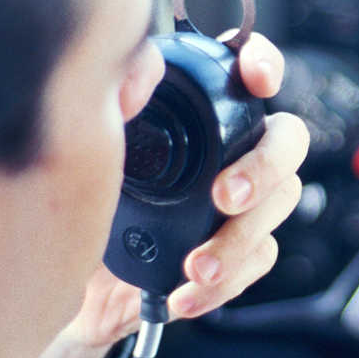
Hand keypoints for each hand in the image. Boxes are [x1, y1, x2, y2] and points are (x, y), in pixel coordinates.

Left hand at [33, 33, 307, 357]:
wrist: (71, 281)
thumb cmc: (85, 200)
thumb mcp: (92, 147)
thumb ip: (113, 103)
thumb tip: (135, 74)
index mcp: (203, 111)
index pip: (250, 71)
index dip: (264, 63)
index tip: (254, 77)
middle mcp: (232, 150)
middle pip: (287, 141)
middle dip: (265, 167)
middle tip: (224, 195)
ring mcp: (243, 201)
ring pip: (280, 205)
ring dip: (240, 238)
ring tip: (197, 266)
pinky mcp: (239, 252)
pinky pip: (257, 262)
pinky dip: (225, 283)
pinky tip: (185, 294)